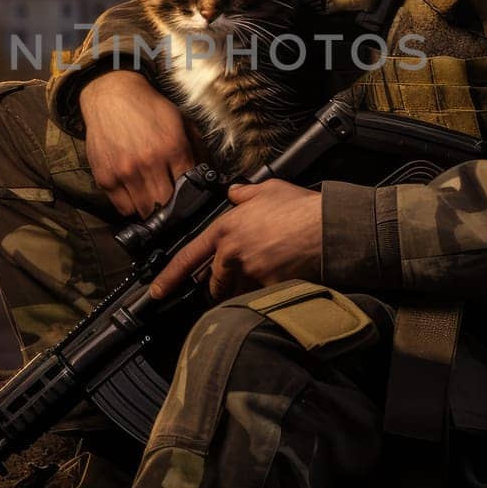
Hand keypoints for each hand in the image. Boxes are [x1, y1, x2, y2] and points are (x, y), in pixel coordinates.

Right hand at [79, 71, 197, 219]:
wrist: (112, 96)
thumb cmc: (149, 109)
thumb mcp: (181, 121)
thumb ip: (198, 150)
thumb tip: (210, 177)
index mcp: (173, 148)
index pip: (189, 189)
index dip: (191, 196)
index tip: (188, 197)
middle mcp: (149, 162)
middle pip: (166, 205)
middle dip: (171, 206)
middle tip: (170, 202)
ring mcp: (125, 172)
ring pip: (144, 211)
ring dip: (151, 209)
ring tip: (152, 198)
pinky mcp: (105, 177)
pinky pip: (123, 208)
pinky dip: (130, 205)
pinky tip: (134, 193)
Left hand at [149, 180, 322, 300]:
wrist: (328, 226)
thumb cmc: (300, 207)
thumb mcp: (267, 189)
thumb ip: (244, 194)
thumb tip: (234, 193)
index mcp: (226, 229)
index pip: (189, 256)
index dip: (170, 276)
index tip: (158, 291)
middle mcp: (233, 253)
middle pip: (215, 283)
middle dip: (220, 285)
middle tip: (233, 280)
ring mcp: (250, 273)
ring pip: (237, 292)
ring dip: (242, 290)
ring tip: (262, 277)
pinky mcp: (269, 288)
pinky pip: (260, 298)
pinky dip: (266, 294)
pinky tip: (280, 281)